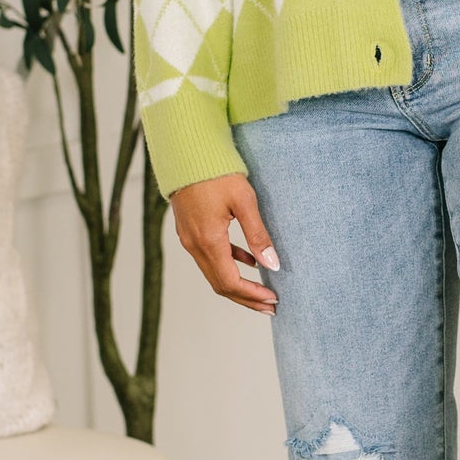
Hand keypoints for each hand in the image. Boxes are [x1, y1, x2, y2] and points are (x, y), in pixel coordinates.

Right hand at [169, 172, 278, 313]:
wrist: (186, 152)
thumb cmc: (216, 172)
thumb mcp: (244, 201)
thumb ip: (258, 235)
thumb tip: (273, 265)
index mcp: (208, 241)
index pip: (230, 282)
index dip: (252, 295)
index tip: (273, 299)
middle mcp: (195, 245)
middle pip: (221, 285)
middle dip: (247, 298)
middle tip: (271, 306)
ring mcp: (189, 239)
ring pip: (214, 273)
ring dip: (238, 285)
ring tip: (263, 291)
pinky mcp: (190, 230)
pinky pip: (210, 257)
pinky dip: (230, 264)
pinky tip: (249, 262)